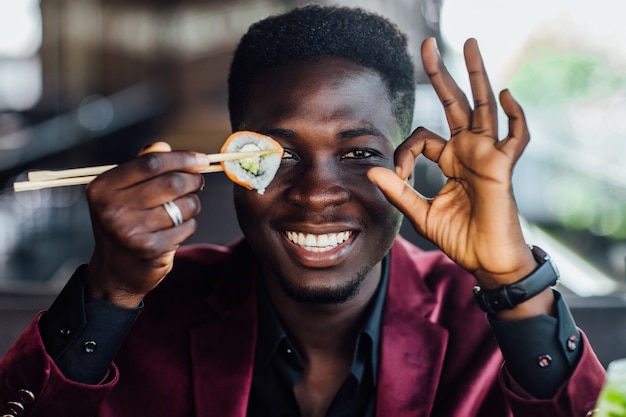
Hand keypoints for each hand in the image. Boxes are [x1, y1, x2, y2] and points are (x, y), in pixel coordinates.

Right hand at [84, 142, 208, 307]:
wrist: (116, 271)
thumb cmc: (124, 223)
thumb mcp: (122, 192)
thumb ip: (142, 166)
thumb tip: (164, 146)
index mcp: (103, 188)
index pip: (151, 163)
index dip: (181, 158)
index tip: (201, 159)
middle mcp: (113, 209)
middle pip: (172, 182)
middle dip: (193, 180)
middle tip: (197, 182)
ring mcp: (131, 231)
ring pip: (184, 205)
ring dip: (193, 203)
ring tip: (184, 207)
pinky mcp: (151, 249)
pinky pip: (187, 226)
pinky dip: (189, 224)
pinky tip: (176, 228)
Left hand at [368, 38, 551, 315]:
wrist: (484, 261)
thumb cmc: (459, 237)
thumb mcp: (420, 213)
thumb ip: (399, 191)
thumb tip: (371, 172)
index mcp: (450, 160)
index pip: (423, 137)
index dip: (404, 151)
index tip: (397, 174)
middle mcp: (469, 151)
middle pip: (455, 103)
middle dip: (442, 74)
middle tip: (428, 46)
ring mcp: (487, 156)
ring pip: (483, 107)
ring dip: (477, 75)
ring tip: (470, 44)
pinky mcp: (502, 168)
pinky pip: (516, 137)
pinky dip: (515, 115)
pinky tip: (504, 93)